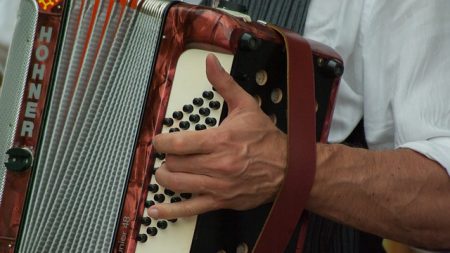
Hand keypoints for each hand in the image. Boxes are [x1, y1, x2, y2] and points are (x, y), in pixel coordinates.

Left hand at [148, 54, 286, 219]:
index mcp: (220, 140)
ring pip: (176, 184)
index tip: (159, 140)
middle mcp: (216, 165)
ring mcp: (217, 186)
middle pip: (174, 163)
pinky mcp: (220, 201)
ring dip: (166, 176)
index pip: (177, 143)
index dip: (161, 141)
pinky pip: (190, 209)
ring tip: (168, 169)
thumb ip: (224, 83)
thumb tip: (210, 63)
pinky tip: (156, 209)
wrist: (288, 168)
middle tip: (171, 153)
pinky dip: (170, 210)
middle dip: (167, 157)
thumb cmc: (267, 139)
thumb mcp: (246, 106)